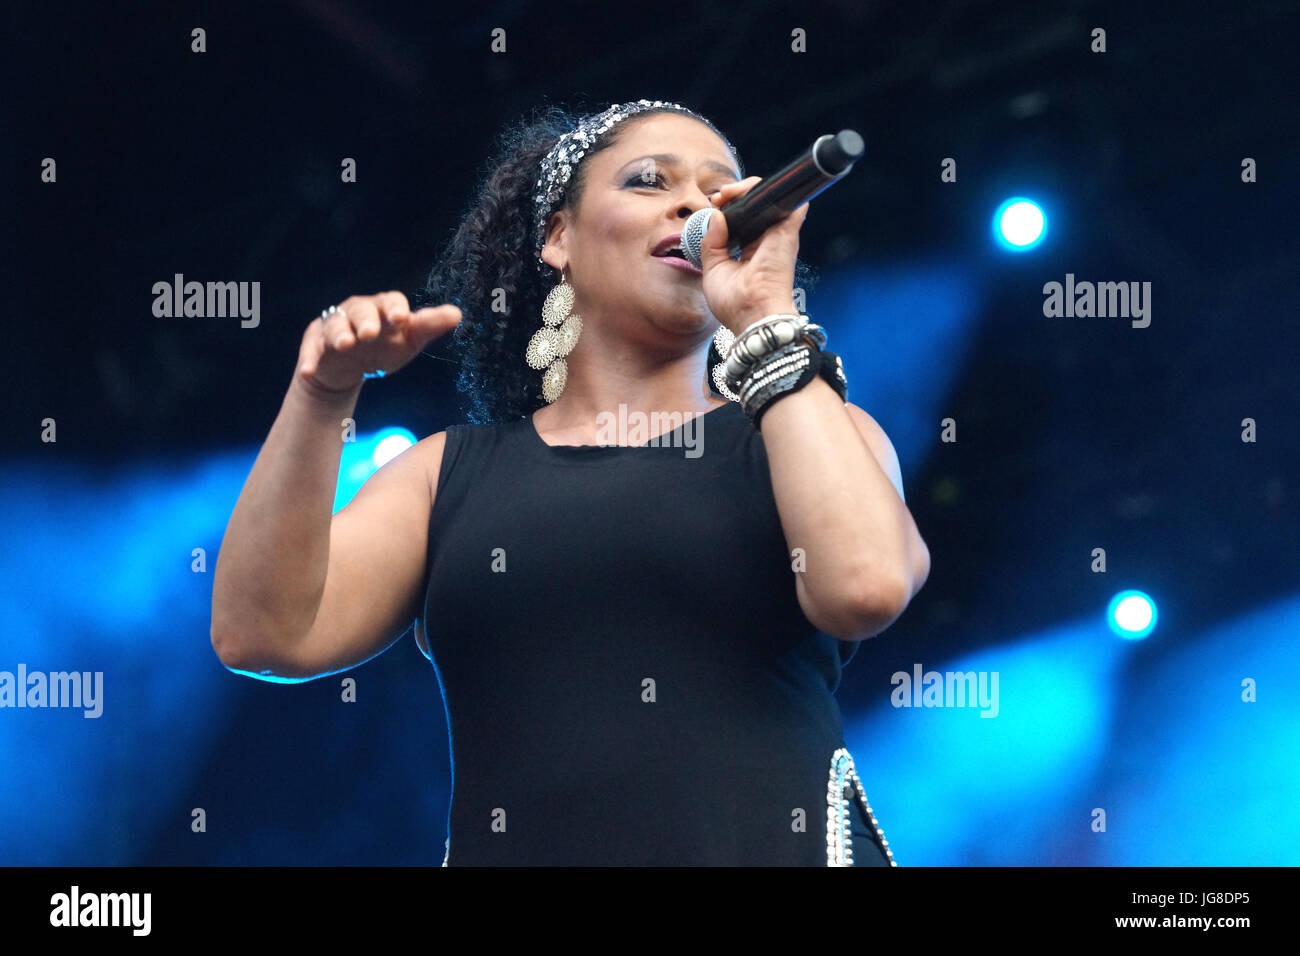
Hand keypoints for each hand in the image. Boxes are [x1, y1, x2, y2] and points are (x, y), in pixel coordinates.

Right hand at [295, 291, 460, 396]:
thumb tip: (457, 313)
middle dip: (365, 321)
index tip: (401, 318)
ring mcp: (334, 325)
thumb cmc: (384, 348)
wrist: (350, 367)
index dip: (395, 308)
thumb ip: (429, 326)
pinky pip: (311, 349)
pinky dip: (309, 359)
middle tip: (370, 333)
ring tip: (345, 345)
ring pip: (335, 326)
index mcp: (383, 308)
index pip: (391, 301)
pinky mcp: (315, 343)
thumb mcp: (409, 340)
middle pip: (360, 310)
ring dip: (339, 335)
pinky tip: (308, 371)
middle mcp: (357, 311)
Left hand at [697, 176, 806, 333]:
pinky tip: (749, 187)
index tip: (712, 208)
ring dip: (748, 189)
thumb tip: (715, 216)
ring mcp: (777, 235)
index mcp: (749, 252)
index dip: (725, 211)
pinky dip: (770, 189)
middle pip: (754, 208)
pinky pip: (785, 200)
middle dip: (735, 195)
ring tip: (728, 193)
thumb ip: (711, 242)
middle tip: (718, 197)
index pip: (740, 222)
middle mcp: (765, 241)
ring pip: (768, 199)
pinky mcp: (787, 231)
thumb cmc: (735, 303)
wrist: (753, 314)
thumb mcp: (713, 269)